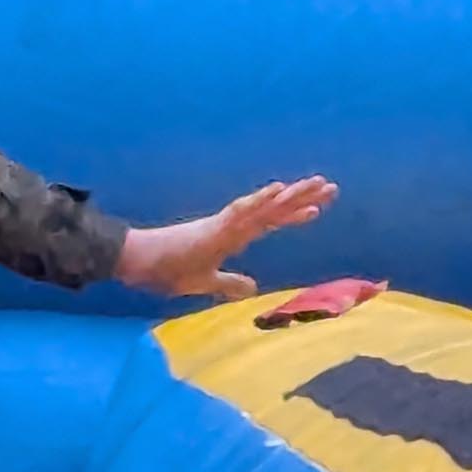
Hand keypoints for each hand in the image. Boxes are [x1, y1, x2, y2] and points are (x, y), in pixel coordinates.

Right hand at [114, 176, 337, 300]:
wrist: (141, 262)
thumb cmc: (168, 269)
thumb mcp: (206, 282)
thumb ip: (229, 284)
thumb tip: (253, 288)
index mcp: (232, 236)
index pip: (270, 222)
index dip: (294, 214)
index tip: (319, 207)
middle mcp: (233, 225)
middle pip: (275, 209)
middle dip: (303, 197)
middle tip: (331, 186)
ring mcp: (225, 224)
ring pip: (265, 206)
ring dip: (291, 195)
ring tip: (316, 184)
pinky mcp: (214, 228)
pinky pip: (242, 212)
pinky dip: (260, 201)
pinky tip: (278, 190)